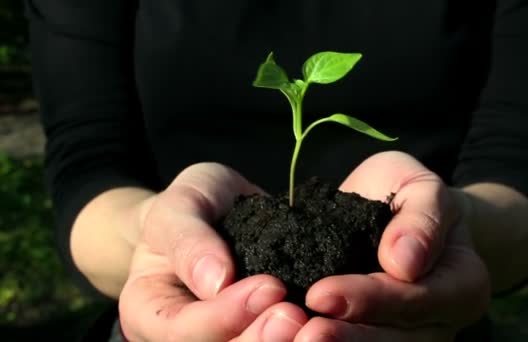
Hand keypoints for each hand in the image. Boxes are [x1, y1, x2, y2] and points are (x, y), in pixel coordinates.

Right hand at [118, 163, 306, 340]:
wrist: (217, 210)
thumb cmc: (191, 206)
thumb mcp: (179, 205)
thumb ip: (188, 238)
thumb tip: (216, 281)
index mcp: (150, 311)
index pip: (182, 330)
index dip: (225, 316)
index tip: (269, 286)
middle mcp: (183, 335)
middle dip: (258, 340)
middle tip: (296, 316)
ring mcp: (221, 335)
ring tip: (312, 325)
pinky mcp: (256, 327)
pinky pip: (274, 339)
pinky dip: (297, 337)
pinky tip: (322, 324)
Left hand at [296, 151, 490, 340]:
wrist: (403, 214)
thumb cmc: (412, 197)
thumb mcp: (422, 187)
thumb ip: (422, 218)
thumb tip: (404, 263)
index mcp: (461, 284)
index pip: (416, 300)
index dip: (370, 300)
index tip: (320, 294)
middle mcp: (440, 321)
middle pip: (395, 341)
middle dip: (346, 338)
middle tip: (302, 333)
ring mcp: (411, 336)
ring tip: (293, 337)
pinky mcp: (378, 334)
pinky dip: (329, 341)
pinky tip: (292, 337)